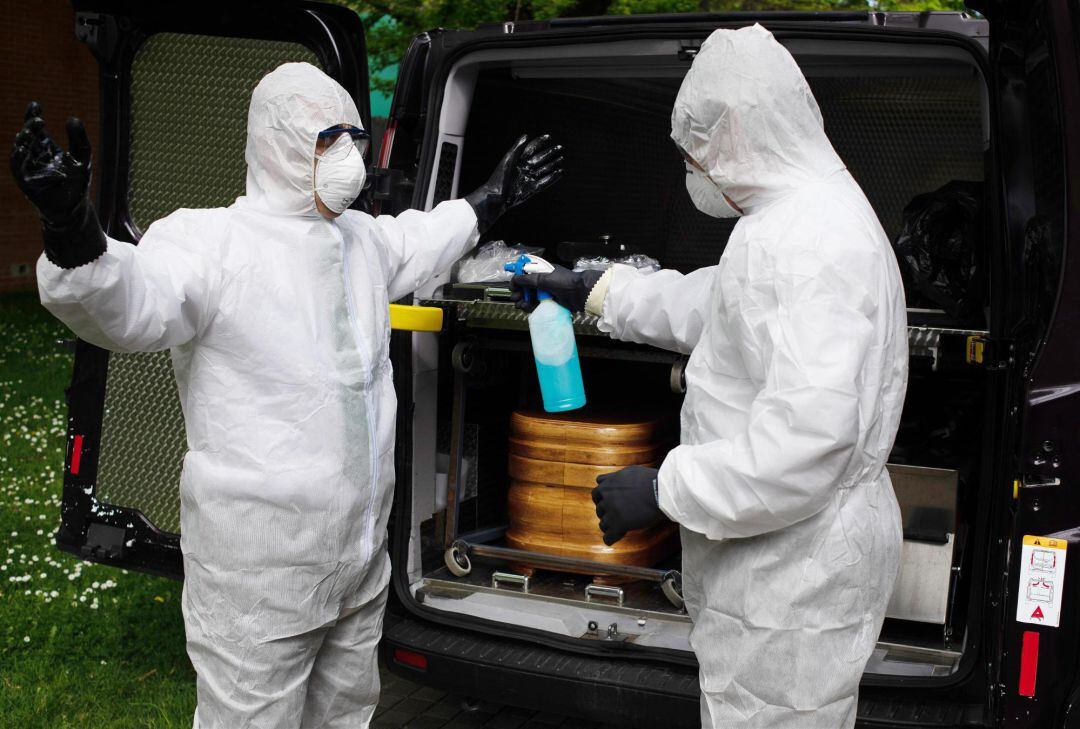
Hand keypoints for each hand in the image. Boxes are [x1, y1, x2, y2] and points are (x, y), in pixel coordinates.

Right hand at [12, 102, 92, 225]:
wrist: (75, 206)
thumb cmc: (77, 182)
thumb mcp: (82, 157)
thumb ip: (79, 139)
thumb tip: (72, 118)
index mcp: (44, 147)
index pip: (34, 128)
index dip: (32, 115)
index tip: (36, 105)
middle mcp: (33, 156)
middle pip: (26, 138)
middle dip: (30, 128)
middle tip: (39, 120)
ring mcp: (28, 170)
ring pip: (19, 152)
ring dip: (23, 142)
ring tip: (30, 133)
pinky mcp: (26, 184)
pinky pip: (21, 172)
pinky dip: (21, 161)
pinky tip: (25, 151)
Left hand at [465, 134, 563, 232]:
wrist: (496, 197)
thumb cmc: (499, 178)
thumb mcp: (508, 160)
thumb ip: (517, 148)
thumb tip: (526, 135)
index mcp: (518, 160)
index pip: (531, 148)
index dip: (540, 142)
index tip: (548, 137)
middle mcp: (524, 168)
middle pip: (540, 158)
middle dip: (550, 153)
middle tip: (560, 147)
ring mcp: (528, 179)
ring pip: (544, 170)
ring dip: (553, 164)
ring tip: (561, 159)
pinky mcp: (531, 189)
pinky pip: (544, 183)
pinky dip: (552, 178)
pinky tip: (560, 172)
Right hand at [510, 259, 602, 312]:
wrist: (580, 294)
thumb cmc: (564, 282)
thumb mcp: (544, 278)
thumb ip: (528, 279)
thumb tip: (515, 279)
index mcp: (542, 271)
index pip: (526, 273)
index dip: (518, 278)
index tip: (512, 285)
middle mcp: (543, 280)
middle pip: (526, 286)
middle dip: (519, 292)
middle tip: (515, 297)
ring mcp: (546, 291)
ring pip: (530, 296)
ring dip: (523, 300)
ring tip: (520, 305)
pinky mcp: (549, 301)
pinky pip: (536, 304)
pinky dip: (529, 306)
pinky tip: (526, 307)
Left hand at [591, 465, 667, 545]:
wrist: (660, 492)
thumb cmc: (649, 480)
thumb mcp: (629, 472)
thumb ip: (614, 477)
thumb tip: (606, 479)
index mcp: (608, 485)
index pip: (596, 494)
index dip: (602, 499)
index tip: (608, 502)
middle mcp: (607, 498)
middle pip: (600, 509)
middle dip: (606, 512)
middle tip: (615, 515)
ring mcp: (612, 512)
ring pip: (603, 523)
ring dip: (609, 526)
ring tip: (616, 528)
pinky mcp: (619, 525)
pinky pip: (608, 537)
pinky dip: (610, 539)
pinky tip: (613, 539)